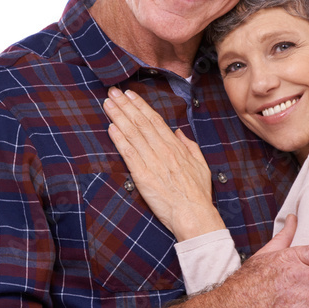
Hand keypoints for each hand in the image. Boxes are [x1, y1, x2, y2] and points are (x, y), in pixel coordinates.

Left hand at [103, 88, 224, 239]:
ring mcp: (153, 163)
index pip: (155, 121)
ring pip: (133, 134)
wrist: (194, 215)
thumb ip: (189, 146)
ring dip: (119, 117)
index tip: (130, 95)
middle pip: (141, 123)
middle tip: (113, 92)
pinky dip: (119, 140)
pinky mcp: (143, 176)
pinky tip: (111, 128)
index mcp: (176, 148)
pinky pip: (129, 154)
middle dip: (126, 106)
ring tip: (108, 104)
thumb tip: (179, 132)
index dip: (141, 106)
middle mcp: (164, 151)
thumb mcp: (201, 165)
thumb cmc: (198, 194)